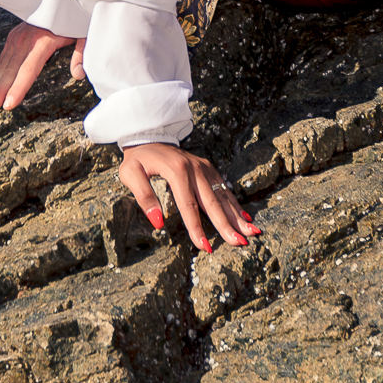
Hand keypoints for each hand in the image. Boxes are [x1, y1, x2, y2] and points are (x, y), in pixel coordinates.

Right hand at [0, 22, 85, 111]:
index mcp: (44, 40)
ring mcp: (18, 36)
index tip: (8, 104)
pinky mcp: (15, 35)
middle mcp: (26, 38)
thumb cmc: (75, 18)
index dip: (18, 88)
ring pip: (3, 63)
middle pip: (11, 69)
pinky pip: (3, 57)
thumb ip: (81, 54)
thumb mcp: (84, 33)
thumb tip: (78, 74)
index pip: (28, 69)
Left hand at [119, 142, 259, 253]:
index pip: (189, 206)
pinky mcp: (208, 168)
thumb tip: (158, 222)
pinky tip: (246, 218)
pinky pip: (223, 189)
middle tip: (240, 243)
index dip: (197, 228)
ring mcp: (204, 168)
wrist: (148, 135)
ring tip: (251, 233)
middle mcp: (195, 168)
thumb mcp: (130, 174)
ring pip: (222, 196)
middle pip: (212, 202)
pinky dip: (235, 204)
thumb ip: (143, 196)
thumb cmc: (138, 159)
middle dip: (226, 225)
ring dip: (237, 216)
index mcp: (177, 171)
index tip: (204, 247)